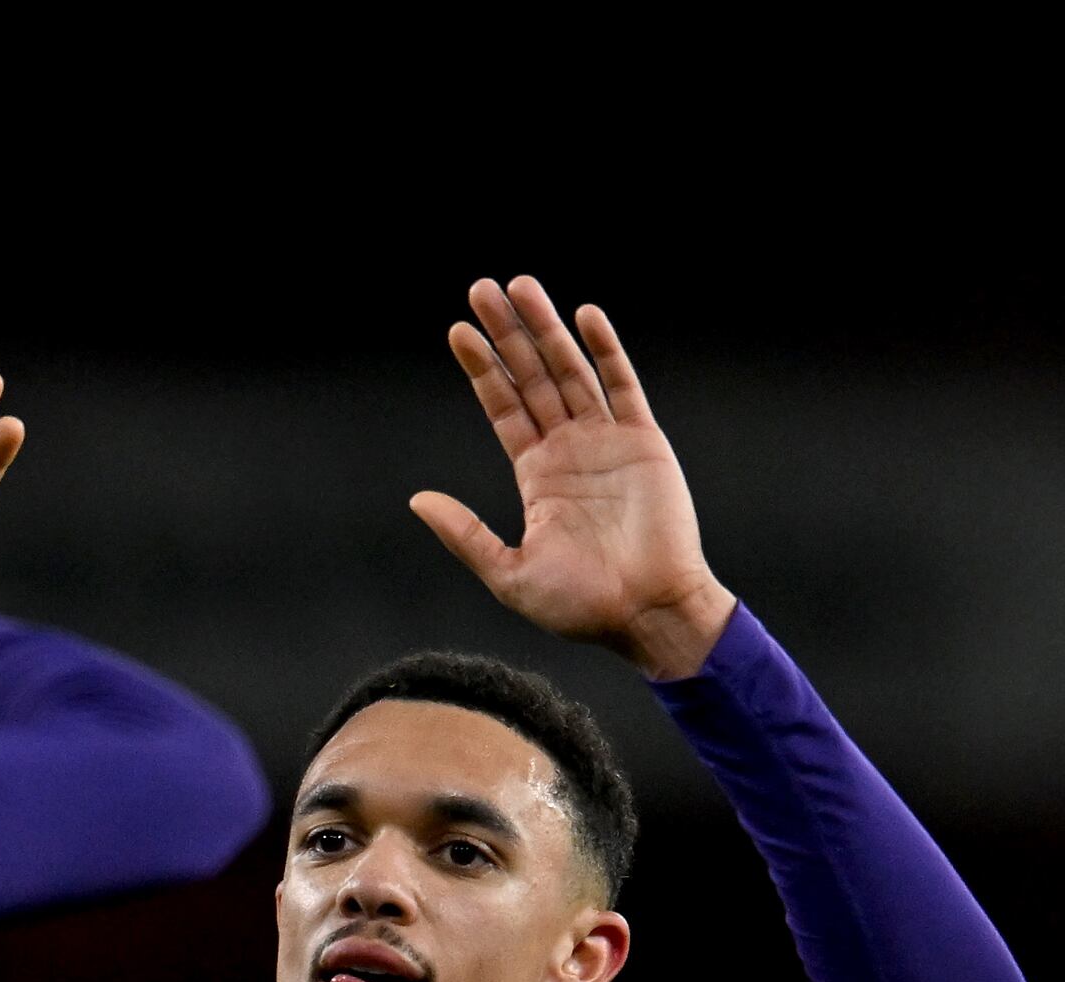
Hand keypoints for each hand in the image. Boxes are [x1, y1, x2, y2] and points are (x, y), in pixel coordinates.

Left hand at [407, 277, 737, 679]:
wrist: (647, 613)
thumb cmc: (580, 607)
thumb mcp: (509, 574)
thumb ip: (465, 534)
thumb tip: (416, 500)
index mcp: (536, 476)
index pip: (503, 408)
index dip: (481, 369)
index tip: (458, 332)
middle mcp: (568, 450)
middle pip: (531, 377)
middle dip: (508, 334)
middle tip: (481, 288)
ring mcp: (607, 441)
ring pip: (570, 371)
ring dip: (546, 330)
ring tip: (521, 286)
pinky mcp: (643, 441)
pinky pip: (622, 386)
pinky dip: (605, 350)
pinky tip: (584, 316)